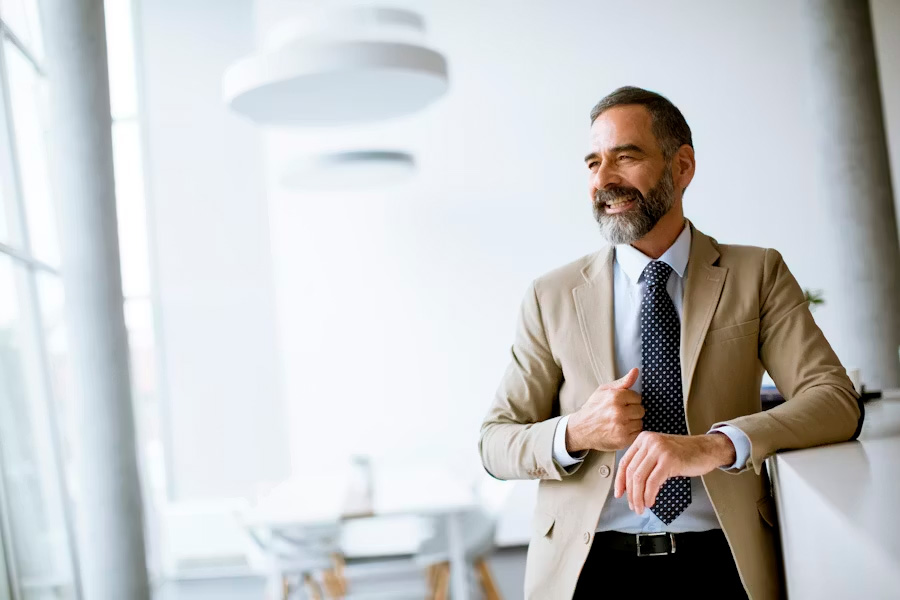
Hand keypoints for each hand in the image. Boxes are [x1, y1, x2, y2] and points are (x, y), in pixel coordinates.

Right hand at [566, 368, 643, 452]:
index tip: (622, 404)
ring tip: (620, 422)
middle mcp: (619, 412)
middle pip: (641, 410)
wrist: (580, 429)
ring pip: (640, 422)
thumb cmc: (593, 408)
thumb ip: (622, 382)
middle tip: (621, 414)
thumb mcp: (603, 390)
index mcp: (615, 397)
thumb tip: (636, 371)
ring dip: (633, 423)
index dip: (630, 401)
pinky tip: (621, 430)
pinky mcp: (623, 439)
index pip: (638, 397)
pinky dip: (632, 433)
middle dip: (633, 411)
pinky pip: (638, 433)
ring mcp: (621, 427)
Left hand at [614, 431, 736, 514]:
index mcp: (643, 439)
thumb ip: (645, 463)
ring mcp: (659, 450)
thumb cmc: (684, 454)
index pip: (625, 462)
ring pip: (639, 478)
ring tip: (641, 507)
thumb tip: (630, 485)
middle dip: (630, 493)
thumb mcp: (660, 453)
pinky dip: (649, 495)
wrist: (707, 449)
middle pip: (631, 472)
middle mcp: (649, 442)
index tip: (619, 494)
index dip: (619, 481)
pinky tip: (650, 502)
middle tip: (634, 505)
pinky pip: (652, 482)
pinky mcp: (669, 460)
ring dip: (638, 497)